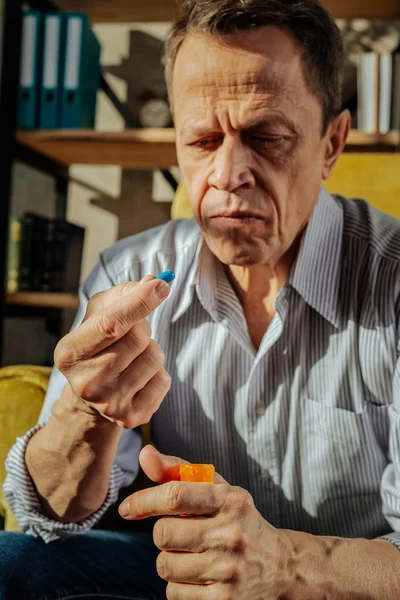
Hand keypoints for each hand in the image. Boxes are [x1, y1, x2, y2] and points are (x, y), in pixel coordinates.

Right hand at [54, 276, 170, 428]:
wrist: (93, 395)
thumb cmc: (99, 344)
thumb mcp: (98, 315)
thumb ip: (123, 294)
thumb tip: (154, 282)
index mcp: (70, 353)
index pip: (110, 324)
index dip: (139, 302)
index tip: (162, 285)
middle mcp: (86, 382)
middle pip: (138, 337)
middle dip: (142, 326)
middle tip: (130, 334)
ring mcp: (109, 403)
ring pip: (155, 356)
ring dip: (151, 349)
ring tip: (133, 357)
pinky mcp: (132, 416)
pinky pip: (164, 380)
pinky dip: (157, 372)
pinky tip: (139, 377)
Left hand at [119, 446, 293, 598]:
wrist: (281, 567)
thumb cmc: (238, 520)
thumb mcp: (217, 490)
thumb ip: (178, 471)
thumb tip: (144, 453)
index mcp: (230, 500)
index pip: (175, 495)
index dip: (143, 500)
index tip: (127, 508)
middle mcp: (232, 533)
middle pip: (163, 534)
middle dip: (164, 534)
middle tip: (181, 534)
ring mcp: (228, 570)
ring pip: (165, 565)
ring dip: (170, 560)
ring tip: (192, 556)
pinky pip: (174, 593)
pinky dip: (179, 586)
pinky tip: (200, 577)